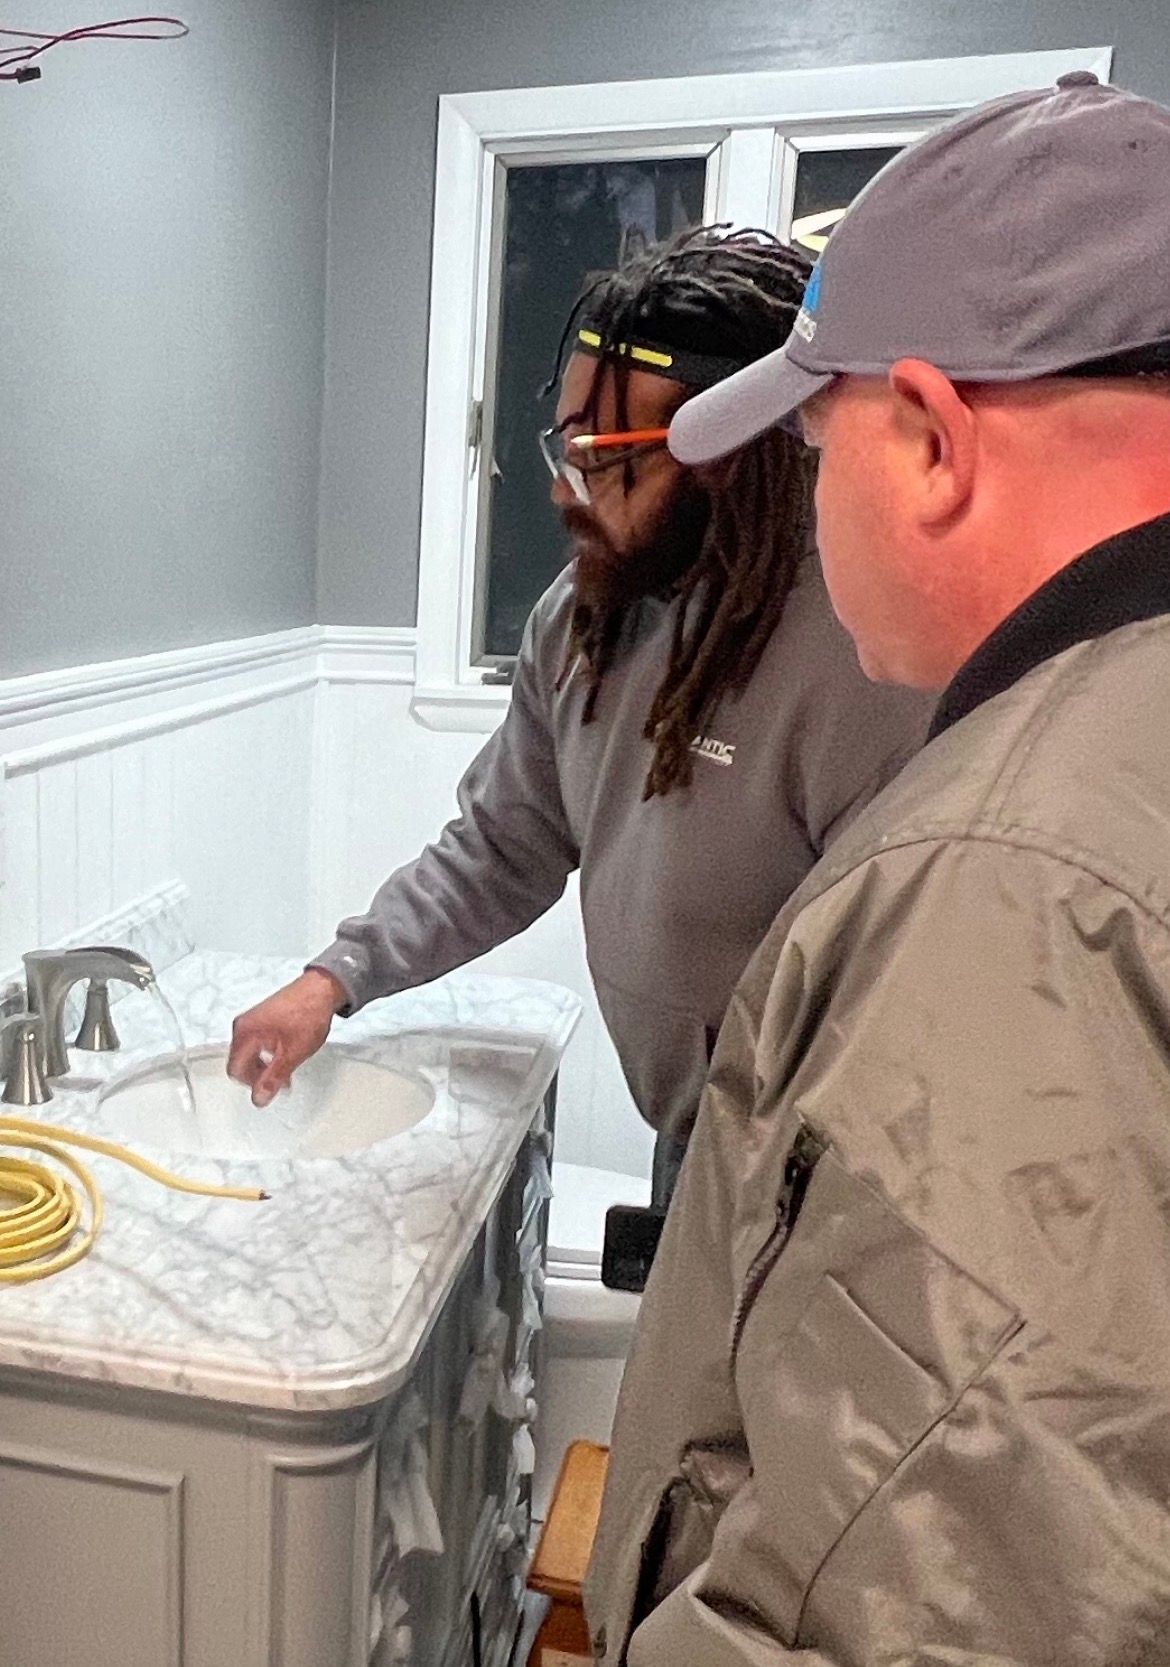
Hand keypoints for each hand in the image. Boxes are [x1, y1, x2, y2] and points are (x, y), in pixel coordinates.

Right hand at [227, 970, 344, 1107]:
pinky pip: (257, 1042)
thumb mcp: (292, 1054)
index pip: (235, 1070)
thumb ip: (273, 1079)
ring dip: (264, 1065)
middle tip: (279, 1083)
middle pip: (241, 1062)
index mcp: (245, 1033)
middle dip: (259, 1076)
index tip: (268, 1090)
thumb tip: (259, 1098)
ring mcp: (253, 1018)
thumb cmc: (309, 1013)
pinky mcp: (263, 1016)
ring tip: (285, 1070)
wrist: (322, 989)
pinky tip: (285, 1055)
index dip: (252, 1085)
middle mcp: (244, 1024)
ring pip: (249, 1052)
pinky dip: (268, 1052)